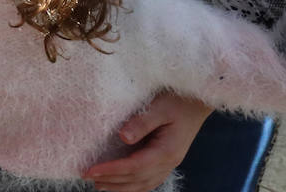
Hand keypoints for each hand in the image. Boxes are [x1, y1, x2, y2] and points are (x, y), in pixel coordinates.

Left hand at [83, 91, 211, 191]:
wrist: (197, 103)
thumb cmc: (177, 102)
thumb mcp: (159, 108)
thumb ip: (141, 122)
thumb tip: (123, 137)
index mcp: (166, 151)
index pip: (134, 166)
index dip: (111, 170)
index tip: (91, 170)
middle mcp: (169, 162)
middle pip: (137, 178)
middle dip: (112, 180)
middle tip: (88, 178)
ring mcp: (169, 163)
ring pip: (144, 183)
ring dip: (121, 186)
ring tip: (100, 186)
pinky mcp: (167, 160)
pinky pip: (150, 179)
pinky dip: (135, 185)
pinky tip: (123, 184)